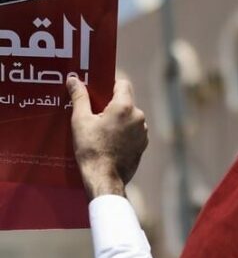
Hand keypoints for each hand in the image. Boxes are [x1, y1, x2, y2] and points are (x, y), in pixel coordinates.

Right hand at [67, 77, 148, 200]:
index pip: (122, 83)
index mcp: (125, 107)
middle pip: (125, 101)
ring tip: (100, 131)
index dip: (109, 85)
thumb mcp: (81, 121)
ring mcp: (143, 131)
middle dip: (111, 105)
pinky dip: (123, 132)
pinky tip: (109, 141)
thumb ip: (80, 97)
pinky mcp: (143, 143)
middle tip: (94, 115)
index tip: (98, 92)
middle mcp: (138, 116)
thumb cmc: (91, 149)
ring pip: (129, 117)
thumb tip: (74, 79)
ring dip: (118, 120)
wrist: (104, 178)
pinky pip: (133, 131)